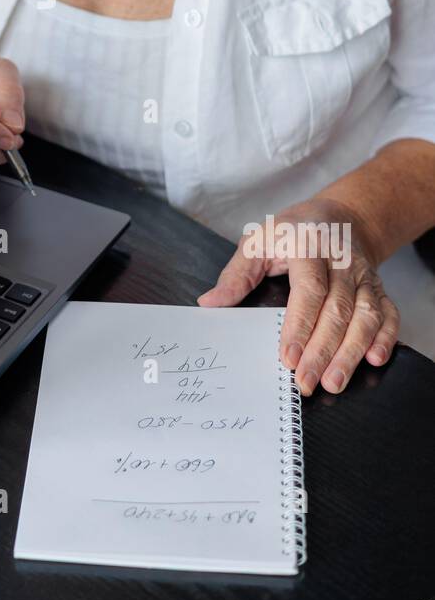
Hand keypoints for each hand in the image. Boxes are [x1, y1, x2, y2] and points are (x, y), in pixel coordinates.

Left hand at [197, 197, 399, 394]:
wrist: (339, 217)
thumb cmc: (292, 231)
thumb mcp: (258, 241)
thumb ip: (236, 274)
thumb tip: (210, 303)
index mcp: (308, 245)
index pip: (309, 290)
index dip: (300, 325)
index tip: (287, 357)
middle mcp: (342, 260)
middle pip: (337, 310)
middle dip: (323, 350)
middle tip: (307, 382)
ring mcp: (364, 276)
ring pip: (365, 316)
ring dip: (352, 352)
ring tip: (335, 382)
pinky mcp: (379, 288)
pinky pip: (388, 314)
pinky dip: (386, 337)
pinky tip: (375, 359)